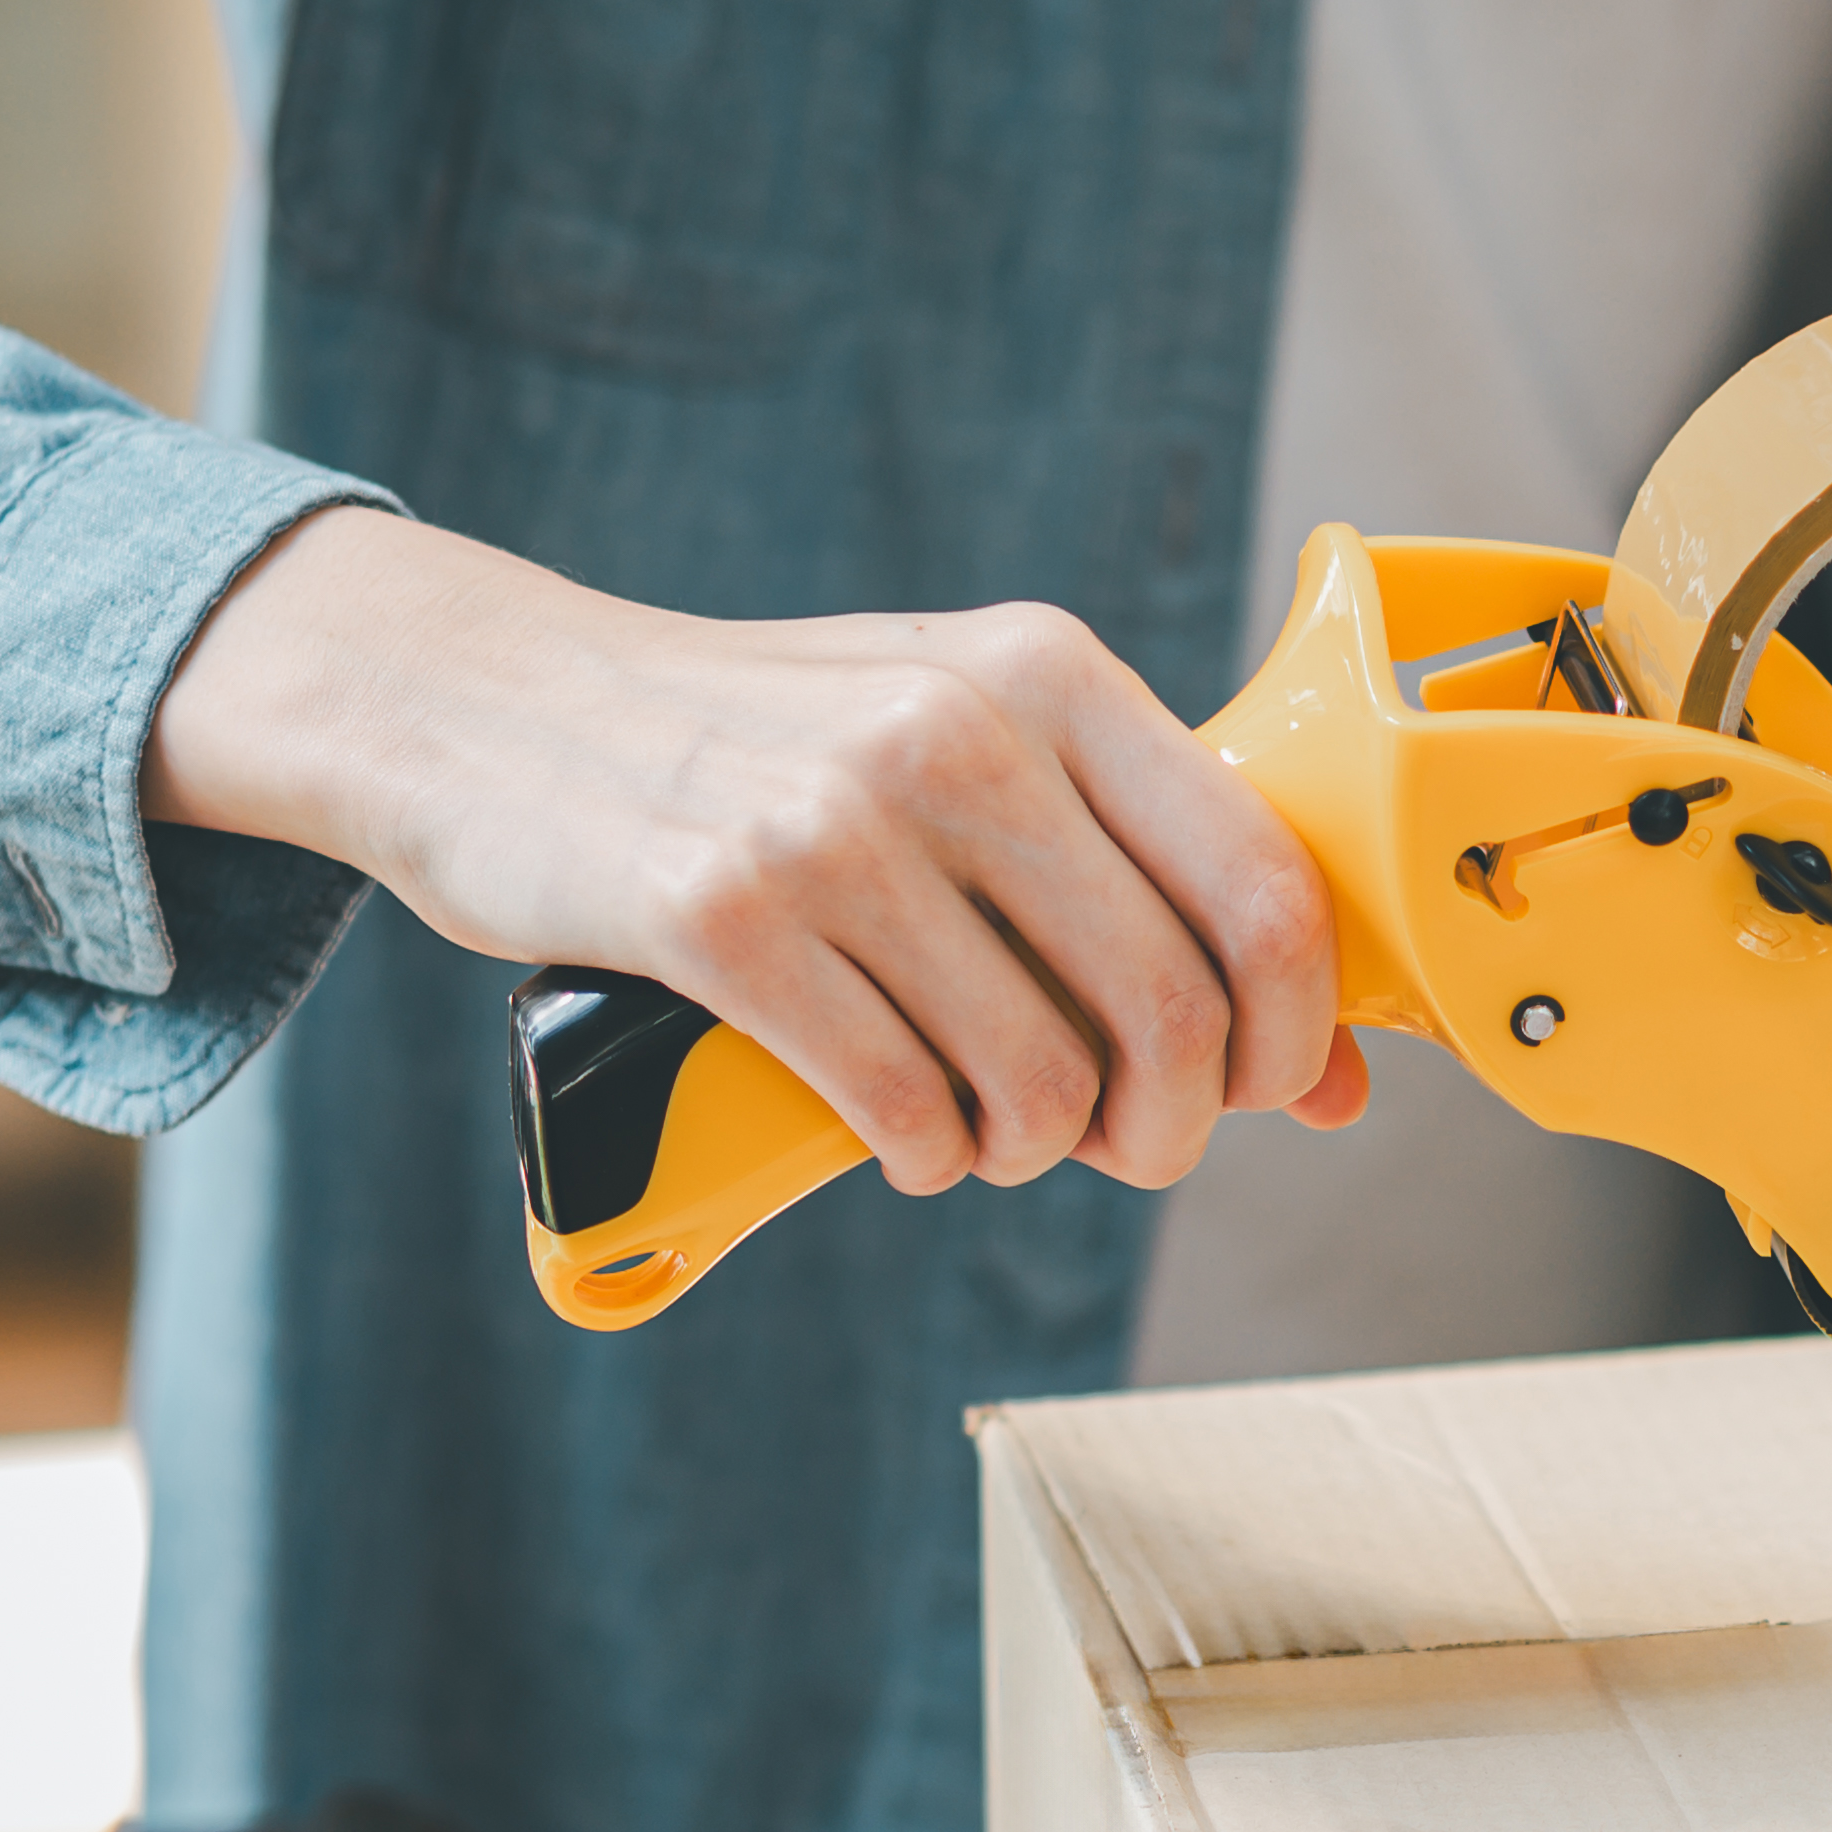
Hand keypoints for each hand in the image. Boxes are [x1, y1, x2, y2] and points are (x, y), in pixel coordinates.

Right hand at [144, 507, 1364, 1192]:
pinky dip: (921, 1156)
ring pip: (1039, 1084)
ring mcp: (834, 822)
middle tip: (1118, 1143)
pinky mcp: (721, 917)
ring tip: (985, 1126)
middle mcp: (955, 733)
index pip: (1262, 882)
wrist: (497, 704)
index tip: (1256, 1085)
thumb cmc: (769, 747)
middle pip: (1172, 1012)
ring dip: (1032, 1152)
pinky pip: (899, 1111)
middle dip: (1166, 1126)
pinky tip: (899, 1128)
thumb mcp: (968, 750)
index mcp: (1048, 674)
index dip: (1289, 1031)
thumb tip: (1335, 1076)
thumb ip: (1145, 880)